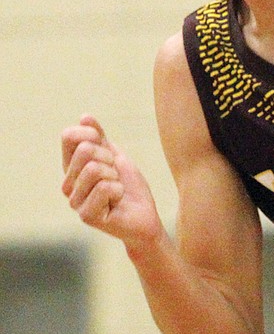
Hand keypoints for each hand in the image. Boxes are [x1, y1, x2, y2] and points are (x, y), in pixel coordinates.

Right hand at [61, 114, 163, 247]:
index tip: (107, 148)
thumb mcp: (117, 157)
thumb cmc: (130, 188)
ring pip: (94, 169)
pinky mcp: (86, 215)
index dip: (92, 134)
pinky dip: (119, 191)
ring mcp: (74, 201)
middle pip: (85, 150)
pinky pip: (105, 188)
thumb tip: (84, 117)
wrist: (145, 216)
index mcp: (72, 168)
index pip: (69, 137)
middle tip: (116, 175)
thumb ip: (100, 138)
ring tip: (117, 190)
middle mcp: (68, 184)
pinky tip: (117, 202)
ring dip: (115, 177)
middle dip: (110, 159)